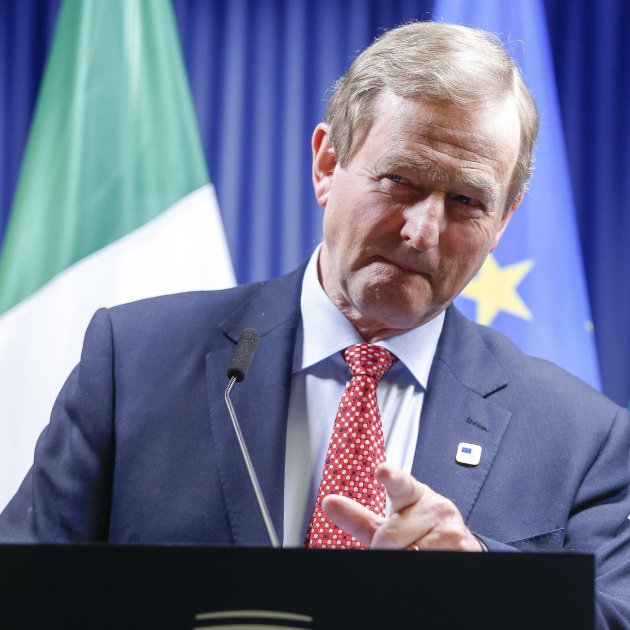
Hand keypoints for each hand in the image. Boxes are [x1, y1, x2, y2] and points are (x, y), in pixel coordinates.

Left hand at [321, 462, 482, 550]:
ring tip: (415, 552)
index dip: (391, 477)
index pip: (400, 484)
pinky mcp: (463, 548)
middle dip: (385, 549)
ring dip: (404, 559)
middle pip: (391, 536)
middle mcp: (435, 506)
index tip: (383, 469)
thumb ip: (359, 516)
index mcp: (413, 494)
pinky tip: (427, 556)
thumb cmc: (417, 531)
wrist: (457, 545)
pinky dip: (418, 564)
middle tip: (396, 548)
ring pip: (409, 553)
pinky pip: (424, 560)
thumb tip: (329, 503)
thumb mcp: (389, 523)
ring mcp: (451, 528)